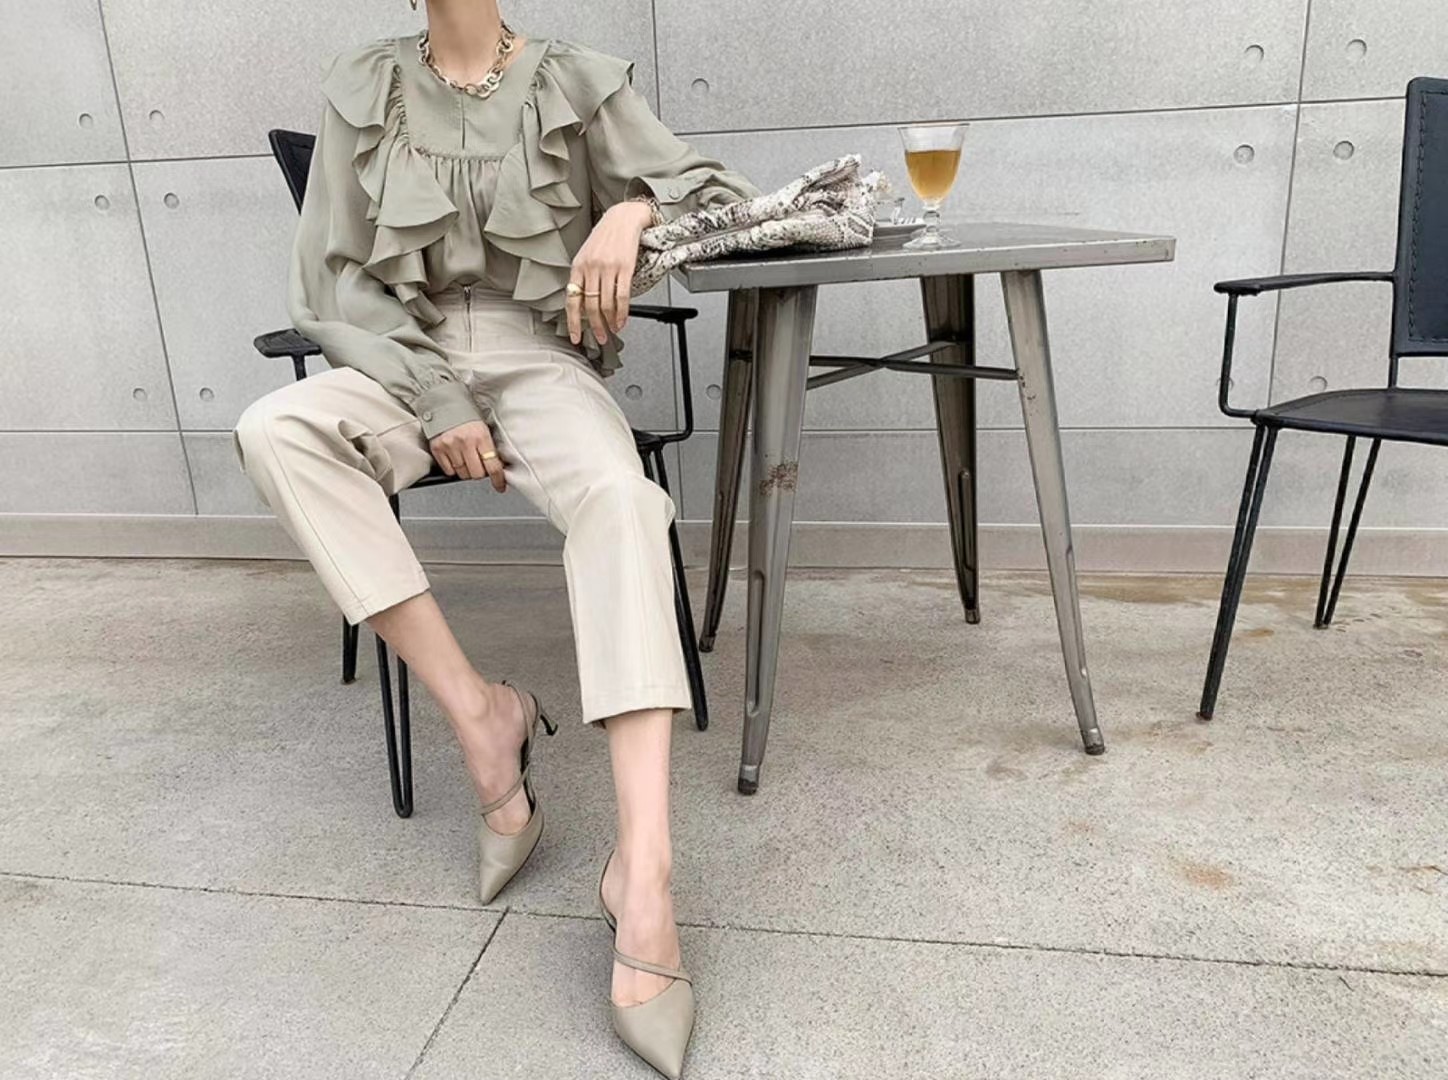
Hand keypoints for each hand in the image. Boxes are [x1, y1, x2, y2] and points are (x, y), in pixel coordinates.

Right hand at [429, 420, 506, 492]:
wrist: (444, 403)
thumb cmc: (465, 415)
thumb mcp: (483, 428)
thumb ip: (488, 447)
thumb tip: (497, 467)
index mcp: (481, 437)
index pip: (493, 466)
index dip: (498, 479)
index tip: (500, 486)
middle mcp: (465, 442)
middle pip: (476, 474)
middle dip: (479, 472)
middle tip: (478, 464)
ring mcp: (450, 446)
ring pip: (462, 473)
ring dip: (466, 470)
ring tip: (465, 457)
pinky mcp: (437, 449)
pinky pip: (448, 470)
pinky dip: (453, 468)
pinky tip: (454, 457)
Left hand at [567, 200, 652, 345]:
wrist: (623, 218)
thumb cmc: (606, 236)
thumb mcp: (587, 254)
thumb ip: (583, 277)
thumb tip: (583, 302)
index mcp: (578, 266)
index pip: (572, 300)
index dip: (573, 322)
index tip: (576, 336)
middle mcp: (590, 268)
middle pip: (590, 306)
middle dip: (595, 326)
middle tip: (600, 337)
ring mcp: (607, 268)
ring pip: (606, 304)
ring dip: (610, 322)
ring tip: (613, 330)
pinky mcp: (624, 268)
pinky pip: (622, 297)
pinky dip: (622, 312)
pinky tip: (622, 319)